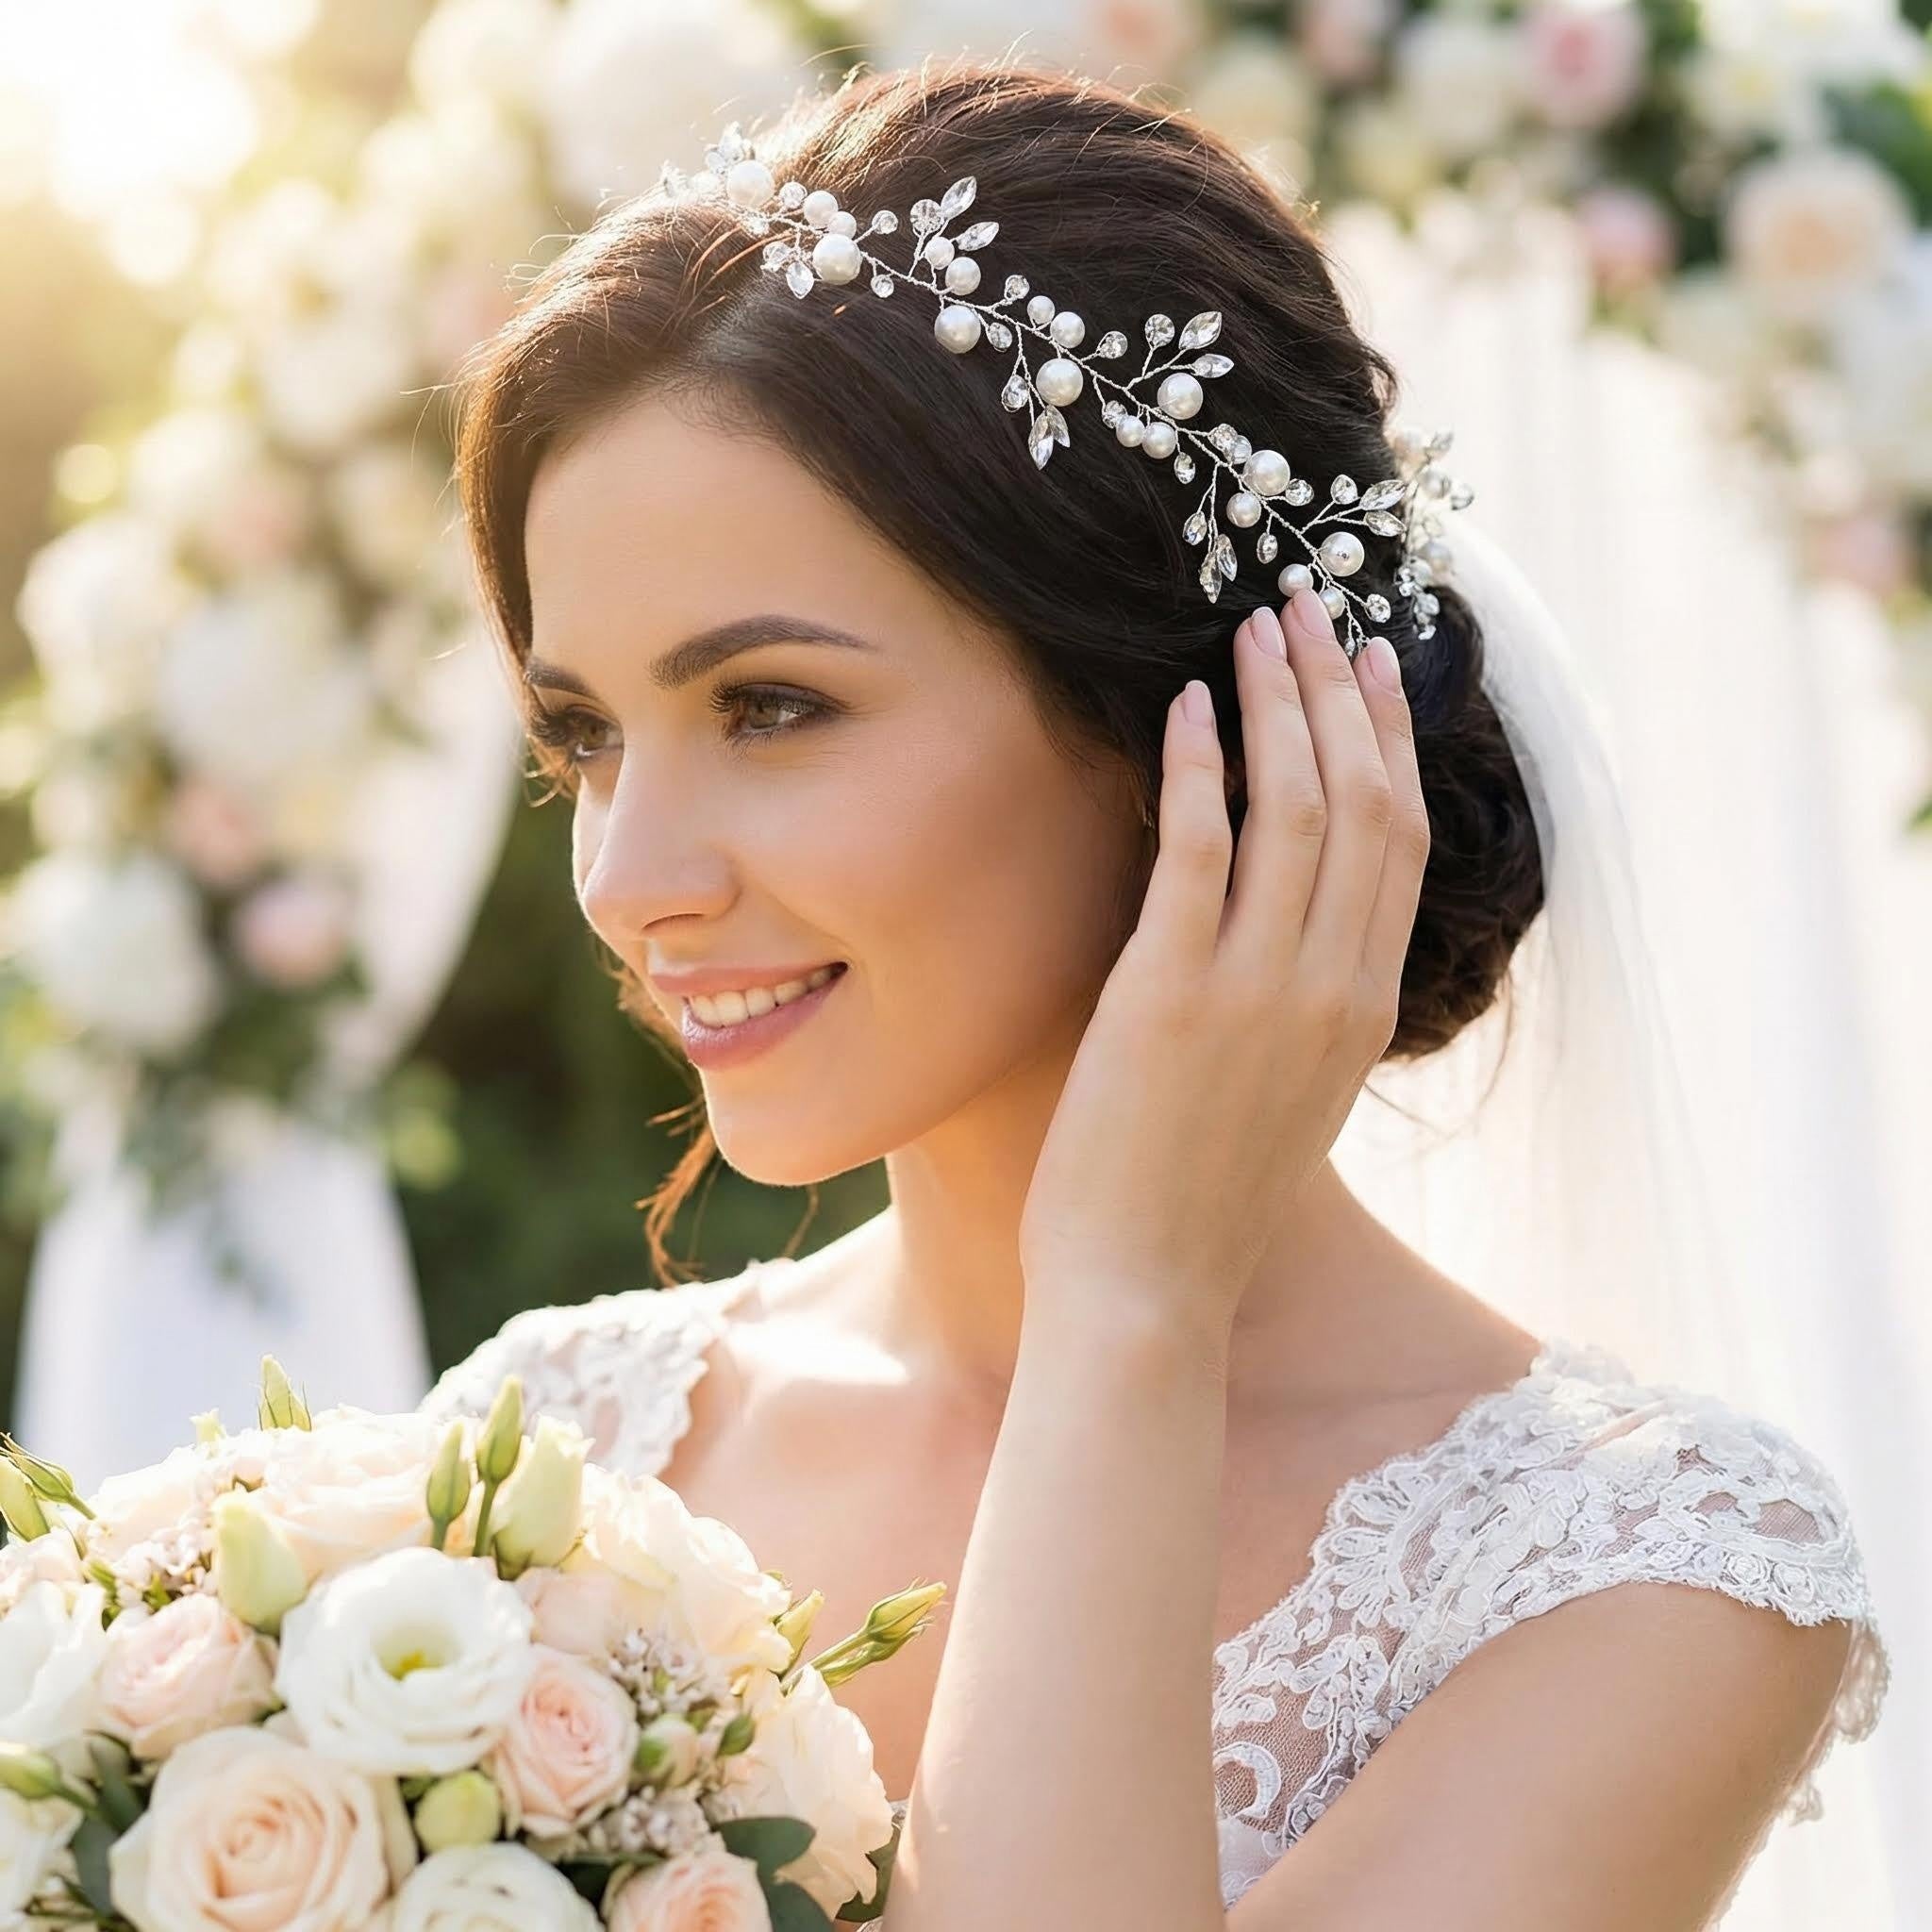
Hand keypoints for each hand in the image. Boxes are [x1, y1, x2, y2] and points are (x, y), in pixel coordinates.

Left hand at [1018, 589, 1429, 1351]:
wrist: (1145, 1293)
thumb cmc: (1200, 1200)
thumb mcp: (1288, 1094)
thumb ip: (1306, 1004)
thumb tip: (1289, 921)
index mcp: (1362, 1008)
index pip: (1401, 841)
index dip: (1390, 740)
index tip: (1374, 664)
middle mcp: (1330, 987)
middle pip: (1363, 803)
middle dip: (1341, 693)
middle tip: (1312, 608)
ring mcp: (1256, 990)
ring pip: (1296, 810)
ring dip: (1278, 705)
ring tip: (1255, 630)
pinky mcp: (1170, 996)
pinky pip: (1198, 852)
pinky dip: (1197, 770)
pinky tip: (1184, 707)